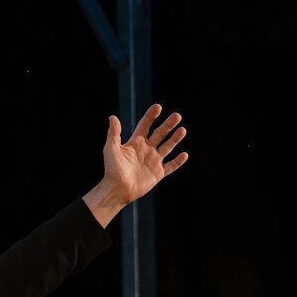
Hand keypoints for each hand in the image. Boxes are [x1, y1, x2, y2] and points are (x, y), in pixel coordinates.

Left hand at [83, 104, 187, 224]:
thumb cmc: (112, 170)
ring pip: (167, 147)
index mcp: (135, 143)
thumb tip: (112, 117)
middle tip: (177, 116)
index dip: (151, 116)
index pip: (145, 125)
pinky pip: (171, 166)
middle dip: (168, 125)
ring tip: (183, 129)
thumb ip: (114, 133)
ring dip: (175, 138)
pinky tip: (185, 154)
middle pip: (159, 134)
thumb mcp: (111, 149)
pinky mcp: (158, 173)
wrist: (117, 190)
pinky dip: (178, 161)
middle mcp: (146, 150)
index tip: (158, 107)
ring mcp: (153, 161)